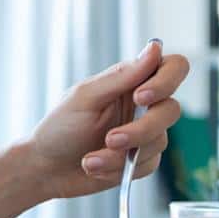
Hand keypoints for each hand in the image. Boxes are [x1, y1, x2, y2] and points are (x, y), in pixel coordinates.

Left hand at [26, 39, 188, 199]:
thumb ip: (122, 75)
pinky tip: (94, 167)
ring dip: (120, 155)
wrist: (46, 168)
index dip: (167, 81)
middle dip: (140, 130)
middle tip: (109, 139)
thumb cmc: (59, 126)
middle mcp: (143, 105)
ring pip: (159, 142)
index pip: (173, 67)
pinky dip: (118, 169)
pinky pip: (147, 165)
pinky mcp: (142, 160)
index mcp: (131, 81)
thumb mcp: (85, 97)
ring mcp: (145, 133)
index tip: (141, 98)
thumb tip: (154, 47)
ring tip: (89, 160)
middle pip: (171, 110)